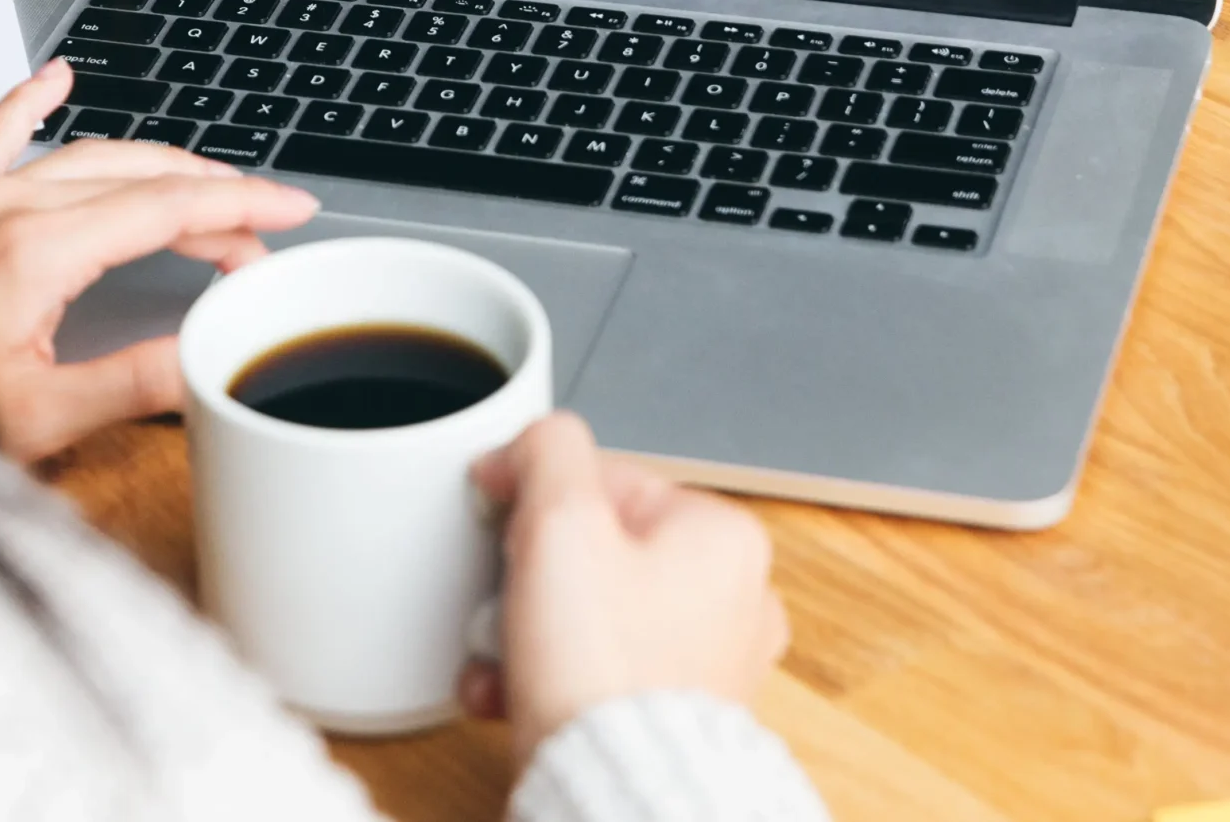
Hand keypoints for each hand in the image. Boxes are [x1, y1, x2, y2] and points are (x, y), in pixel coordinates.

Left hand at [0, 60, 318, 461]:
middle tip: (262, 234)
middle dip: (214, 197)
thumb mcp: (39, 420)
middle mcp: (2, 208)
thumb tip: (209, 362)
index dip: (241, 207)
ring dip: (155, 163)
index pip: (166, 209)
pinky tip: (55, 77)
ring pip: (84, 153)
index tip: (291, 210)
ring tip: (206, 181)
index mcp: (34, 252)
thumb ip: (132, 385)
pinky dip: (30, 101)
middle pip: (138, 177)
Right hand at [459, 411, 789, 763]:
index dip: (535, 493)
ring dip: (529, 627)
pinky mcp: (674, 714)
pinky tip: (511, 689)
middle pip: (597, 548)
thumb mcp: (560, 522)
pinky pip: (599, 670)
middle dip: (530, 573)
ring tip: (500, 651)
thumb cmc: (603, 671)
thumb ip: (548, 451)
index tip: (495, 513)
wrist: (615, 787)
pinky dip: (549, 674)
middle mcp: (734, 598)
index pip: (607, 477)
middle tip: (503, 592)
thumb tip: (536, 442)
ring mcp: (710, 663)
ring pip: (593, 613)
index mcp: (723, 536)